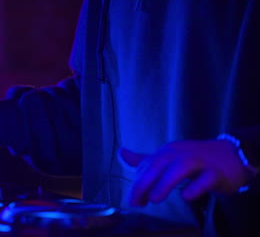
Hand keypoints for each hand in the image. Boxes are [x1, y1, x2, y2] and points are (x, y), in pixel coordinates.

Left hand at [120, 140, 250, 206]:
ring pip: (181, 167)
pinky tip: (186, 196)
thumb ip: (145, 160)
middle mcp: (182, 153)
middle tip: (136, 202)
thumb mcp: (168, 158)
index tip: (132, 200)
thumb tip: (121, 153)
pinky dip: (196, 186)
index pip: (148, 165)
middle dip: (144, 183)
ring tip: (155, 199)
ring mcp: (201, 161)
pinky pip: (207, 178)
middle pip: (159, 164)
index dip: (138, 182)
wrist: (232, 155)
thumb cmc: (195, 159)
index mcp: (168, 151)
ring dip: (166, 182)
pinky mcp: (218, 172)